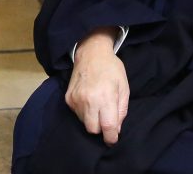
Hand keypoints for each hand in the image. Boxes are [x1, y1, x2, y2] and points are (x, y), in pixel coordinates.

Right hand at [65, 27, 129, 145]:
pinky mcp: (68, 98)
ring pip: (84, 123)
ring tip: (98, 104)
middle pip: (93, 129)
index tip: (113, 139)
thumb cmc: (111, 68)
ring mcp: (76, 99)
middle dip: (101, 128)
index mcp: (105, 96)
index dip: (111, 137)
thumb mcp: (124, 87)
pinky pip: (77, 114)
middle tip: (107, 117)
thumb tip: (116, 129)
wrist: (91, 52)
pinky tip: (89, 100)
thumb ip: (122, 110)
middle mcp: (88, 100)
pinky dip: (84, 112)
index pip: (107, 127)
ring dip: (93, 120)